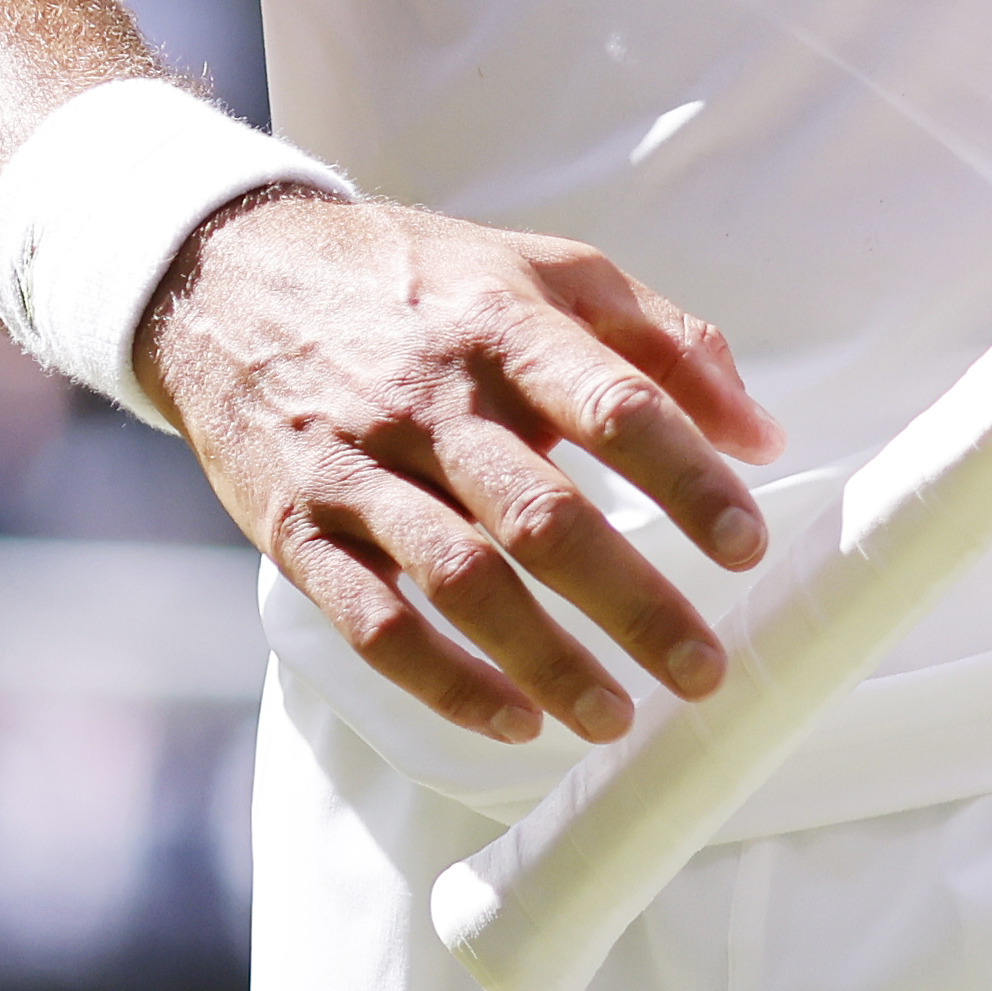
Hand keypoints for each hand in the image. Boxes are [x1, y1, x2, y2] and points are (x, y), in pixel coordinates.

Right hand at [146, 194, 776, 749]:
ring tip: (617, 719)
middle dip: (633, 603)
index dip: (688, 480)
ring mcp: (357, 468)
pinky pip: (372, 620)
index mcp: (507, 327)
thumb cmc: (422, 282)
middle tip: (703, 670)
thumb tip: (762, 435)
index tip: (748, 546)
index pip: (616, 408)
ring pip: (461, 580)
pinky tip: (512, 719)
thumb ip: (666, 344)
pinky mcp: (296, 529)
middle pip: (544, 517)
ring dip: (546, 660)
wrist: (229, 278)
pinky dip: (442, 680)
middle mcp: (433, 400)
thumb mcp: (551, 271)